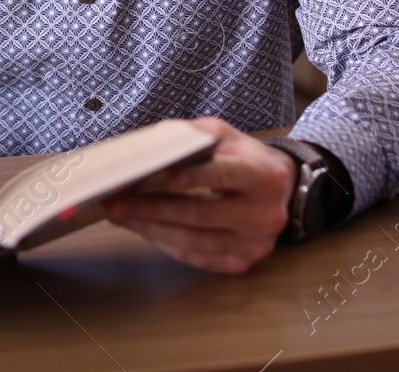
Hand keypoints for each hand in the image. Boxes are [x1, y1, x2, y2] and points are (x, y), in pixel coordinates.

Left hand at [106, 118, 296, 273]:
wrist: (280, 189)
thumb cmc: (243, 158)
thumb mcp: (225, 135)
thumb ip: (192, 137)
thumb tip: (147, 148)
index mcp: (264, 175)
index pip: (228, 175)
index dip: (198, 177)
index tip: (168, 177)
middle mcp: (265, 214)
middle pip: (203, 214)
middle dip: (155, 208)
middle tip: (118, 202)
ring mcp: (255, 243)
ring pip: (195, 241)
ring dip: (152, 229)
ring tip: (121, 215)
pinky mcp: (242, 262)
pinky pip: (196, 258)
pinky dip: (164, 242)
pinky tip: (143, 228)